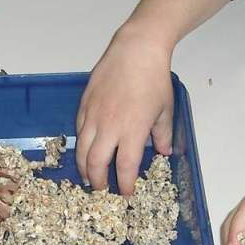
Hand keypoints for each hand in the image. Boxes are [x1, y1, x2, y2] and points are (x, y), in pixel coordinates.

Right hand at [75, 25, 174, 194]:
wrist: (135, 50)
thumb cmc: (154, 79)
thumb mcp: (165, 110)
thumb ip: (163, 134)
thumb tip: (162, 152)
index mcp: (132, 131)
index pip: (124, 168)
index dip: (124, 185)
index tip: (126, 194)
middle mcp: (109, 127)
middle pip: (96, 164)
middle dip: (98, 182)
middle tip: (102, 190)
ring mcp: (93, 115)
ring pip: (82, 150)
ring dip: (84, 167)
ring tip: (88, 176)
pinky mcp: (84, 105)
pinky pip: (78, 131)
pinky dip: (81, 145)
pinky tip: (86, 150)